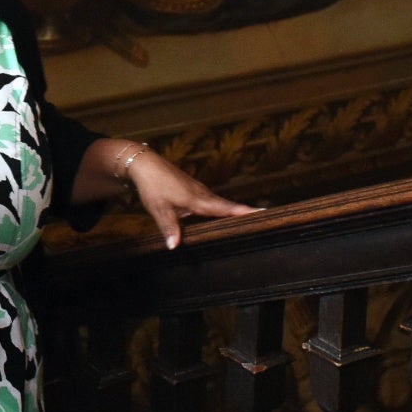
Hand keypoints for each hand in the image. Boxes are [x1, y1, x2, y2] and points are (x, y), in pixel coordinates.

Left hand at [110, 144, 258, 248]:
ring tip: (252, 219)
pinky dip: (222, 207)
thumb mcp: (159, 209)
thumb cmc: (153, 186)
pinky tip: (224, 215)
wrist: (145, 164)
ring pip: (221, 202)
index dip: (243, 212)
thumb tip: (175, 247)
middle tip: (265, 218)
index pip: (225, 208)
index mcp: (197, 199)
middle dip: (245, 212)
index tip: (262, 213)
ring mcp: (199, 190)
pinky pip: (213, 200)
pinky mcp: (194, 189)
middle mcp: (202, 194)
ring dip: (235, 210)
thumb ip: (169, 228)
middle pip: (228, 205)